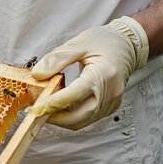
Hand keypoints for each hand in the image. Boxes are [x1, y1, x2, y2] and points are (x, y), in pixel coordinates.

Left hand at [31, 17, 148, 129]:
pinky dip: (71, 116)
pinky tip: (59, 106)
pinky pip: (87, 118)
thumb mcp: (78, 44)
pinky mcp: (109, 107)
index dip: (52, 104)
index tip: (34, 108)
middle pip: (78, 117)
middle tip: (36, 111)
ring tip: (45, 108)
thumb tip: (37, 75)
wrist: (128, 45)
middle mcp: (109, 93)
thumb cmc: (104, 42)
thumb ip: (56, 59)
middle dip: (54, 118)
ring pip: (81, 122)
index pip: (73, 96)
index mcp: (102, 75)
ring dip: (61, 119)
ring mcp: (111, 103)